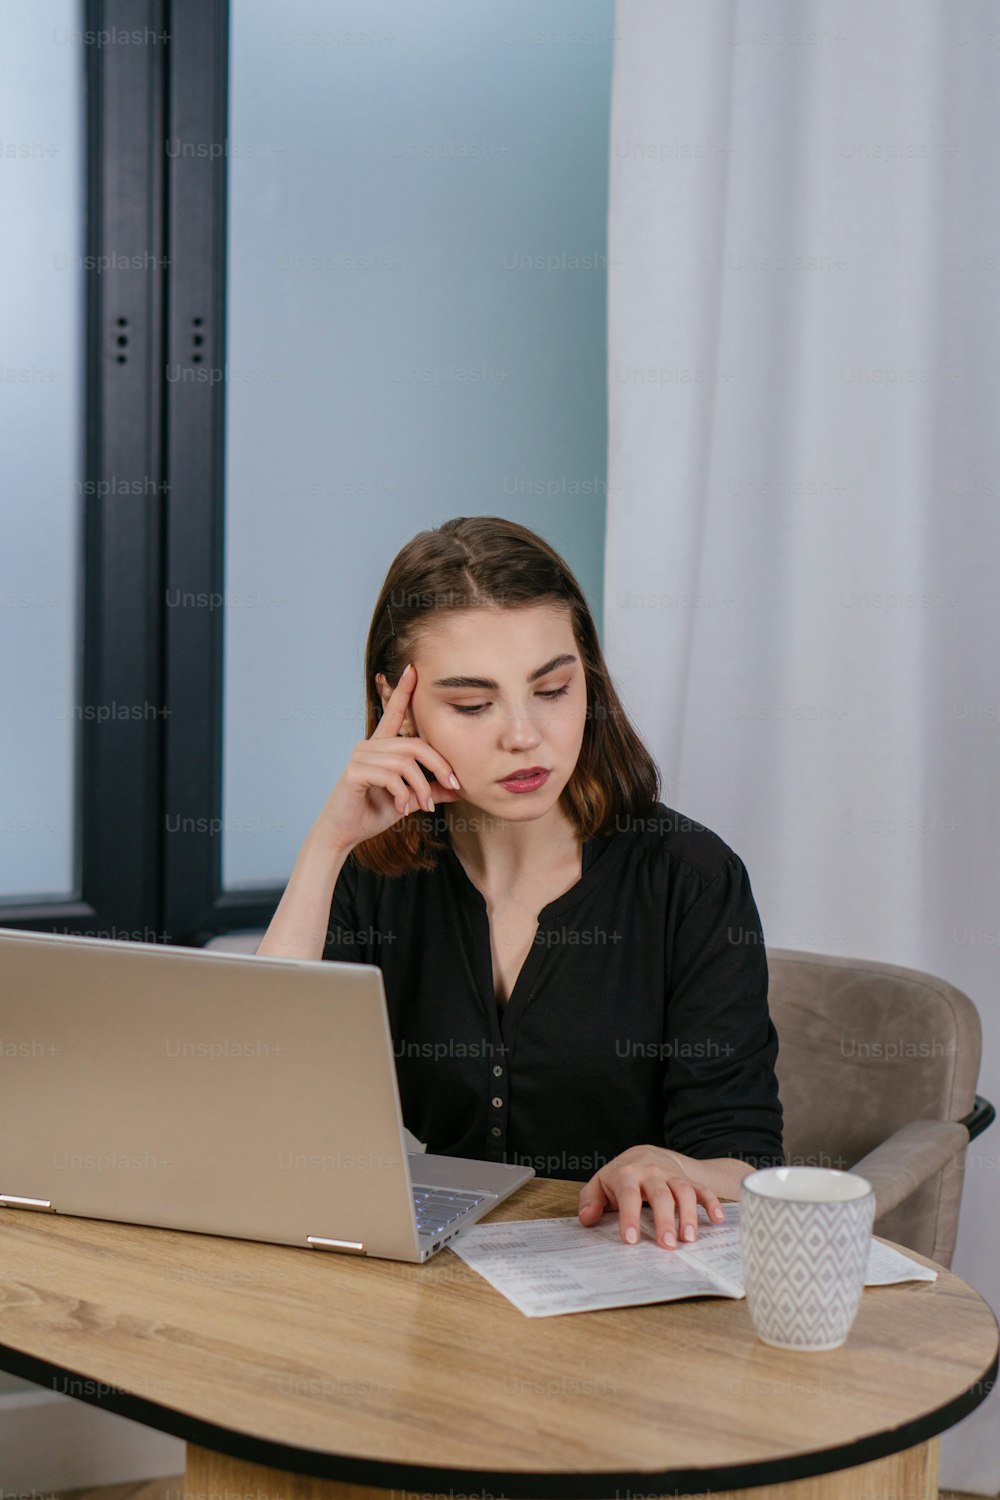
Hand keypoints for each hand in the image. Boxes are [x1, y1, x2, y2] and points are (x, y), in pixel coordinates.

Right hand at [313, 663, 463, 854]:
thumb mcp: (409, 799)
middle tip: (453, 786)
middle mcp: (369, 746)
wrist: (344, 833)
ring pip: (406, 763)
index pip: (393, 713)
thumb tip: (461, 787)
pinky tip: (403, 807)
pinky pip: (390, 775)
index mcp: (381, 747)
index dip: (403, 691)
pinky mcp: (354, 772)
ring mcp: (360, 757)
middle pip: (415, 744)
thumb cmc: (373, 812)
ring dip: (421, 787)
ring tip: (423, 806)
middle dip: (440, 765)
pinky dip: (403, 793)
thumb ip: (431, 789)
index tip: (413, 669)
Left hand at [578, 1145, 728, 1249]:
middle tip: (667, 1245)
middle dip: (664, 1220)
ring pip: (683, 1191)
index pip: (628, 1195)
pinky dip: (712, 1202)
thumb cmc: (620, 1176)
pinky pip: (702, 1188)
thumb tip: (587, 1219)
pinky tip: (717, 1219)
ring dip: (689, 1214)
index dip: (629, 1216)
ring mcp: (671, 1175)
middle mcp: (651, 1173)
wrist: (644, 1154)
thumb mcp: (600, 1184)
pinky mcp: (687, 1179)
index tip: (631, 1239)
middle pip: (660, 1195)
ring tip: (689, 1239)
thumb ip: (590, 1200)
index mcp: (626, 1175)